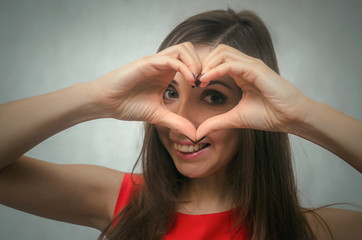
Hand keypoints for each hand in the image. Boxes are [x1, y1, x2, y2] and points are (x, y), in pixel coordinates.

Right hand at [90, 42, 201, 139]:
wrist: (105, 103)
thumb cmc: (127, 105)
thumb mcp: (158, 116)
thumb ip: (176, 122)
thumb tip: (195, 134)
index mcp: (167, 73)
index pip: (191, 60)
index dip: (203, 70)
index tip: (206, 87)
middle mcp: (163, 64)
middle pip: (190, 49)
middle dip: (203, 63)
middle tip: (205, 82)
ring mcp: (155, 62)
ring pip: (183, 49)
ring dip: (195, 63)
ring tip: (197, 82)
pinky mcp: (146, 63)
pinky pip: (170, 59)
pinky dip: (184, 68)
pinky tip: (189, 82)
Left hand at [196, 44, 310, 138]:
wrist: (290, 118)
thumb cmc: (269, 116)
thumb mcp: (235, 119)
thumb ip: (216, 122)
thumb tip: (198, 132)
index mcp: (241, 73)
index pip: (218, 60)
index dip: (203, 69)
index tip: (192, 83)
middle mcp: (246, 65)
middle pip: (218, 51)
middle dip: (202, 62)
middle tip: (193, 79)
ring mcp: (251, 65)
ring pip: (223, 52)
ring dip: (207, 64)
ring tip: (198, 80)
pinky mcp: (256, 69)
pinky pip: (230, 64)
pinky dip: (215, 70)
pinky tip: (205, 80)